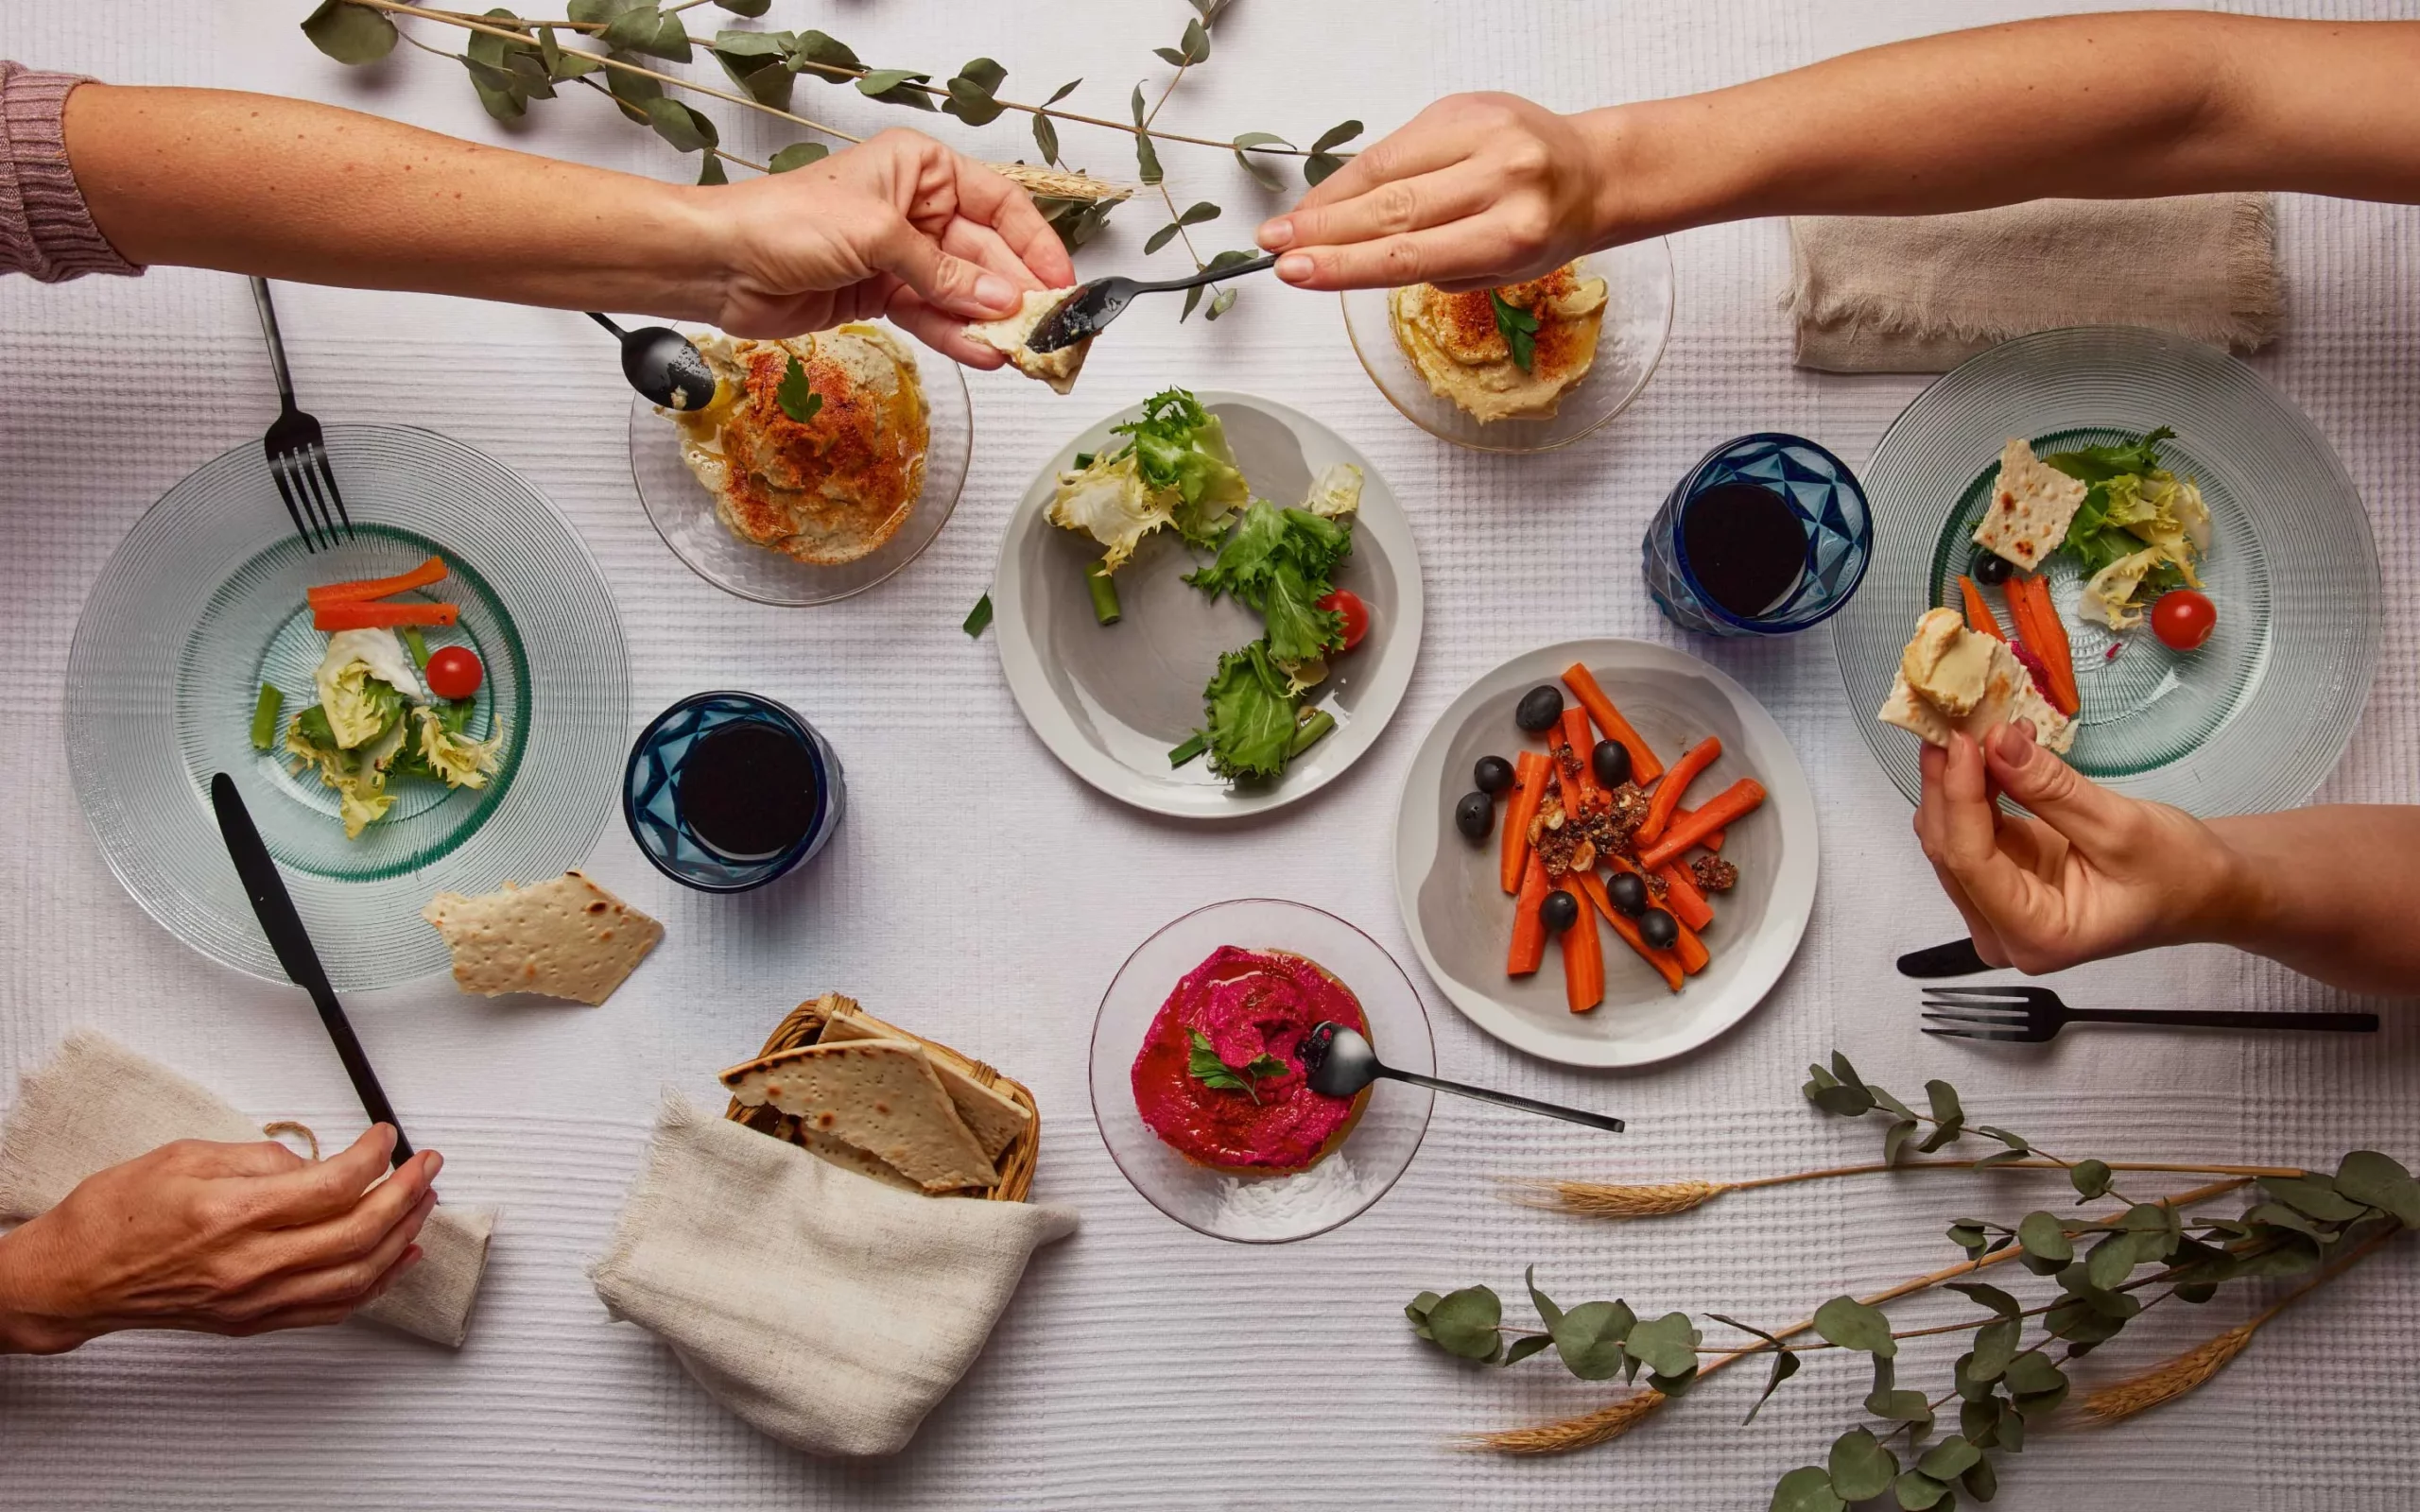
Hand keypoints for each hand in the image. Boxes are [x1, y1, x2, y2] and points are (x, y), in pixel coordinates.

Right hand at [0, 1126, 438, 1353]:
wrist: (74, 1279)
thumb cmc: (114, 1217)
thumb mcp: (185, 1157)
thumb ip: (259, 1157)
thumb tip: (313, 1160)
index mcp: (233, 1214)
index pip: (334, 1184)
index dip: (374, 1156)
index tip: (386, 1137)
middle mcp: (251, 1263)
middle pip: (360, 1231)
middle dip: (408, 1193)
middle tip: (427, 1165)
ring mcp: (255, 1300)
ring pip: (357, 1275)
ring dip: (402, 1236)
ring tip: (424, 1203)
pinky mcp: (254, 1321)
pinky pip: (333, 1307)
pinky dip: (376, 1282)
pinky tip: (397, 1257)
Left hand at [709, 129, 1073, 364]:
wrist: (723, 263)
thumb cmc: (787, 221)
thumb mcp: (877, 236)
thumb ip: (944, 273)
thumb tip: (1001, 300)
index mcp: (921, 169)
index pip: (999, 204)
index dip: (1035, 244)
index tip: (1063, 283)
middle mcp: (918, 209)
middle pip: (988, 254)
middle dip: (1018, 292)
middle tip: (1051, 329)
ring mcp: (901, 256)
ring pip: (963, 292)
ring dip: (991, 323)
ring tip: (1024, 352)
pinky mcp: (883, 296)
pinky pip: (933, 317)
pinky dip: (957, 337)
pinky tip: (986, 355)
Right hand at [1256, 93, 1612, 291]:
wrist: (1592, 173)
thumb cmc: (1543, 231)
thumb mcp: (1496, 268)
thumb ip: (1428, 264)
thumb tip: (1345, 257)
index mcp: (1514, 233)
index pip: (1410, 254)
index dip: (1344, 264)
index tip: (1296, 272)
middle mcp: (1503, 179)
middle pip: (1392, 209)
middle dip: (1324, 231)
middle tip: (1276, 248)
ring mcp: (1485, 133)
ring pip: (1387, 169)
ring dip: (1329, 200)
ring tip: (1289, 226)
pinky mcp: (1465, 105)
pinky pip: (1396, 143)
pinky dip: (1358, 173)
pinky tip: (1330, 196)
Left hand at [1914, 722, 2245, 973]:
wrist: (2202, 889)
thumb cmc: (2178, 874)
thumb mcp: (2122, 826)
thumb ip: (2051, 788)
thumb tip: (1996, 742)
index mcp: (2038, 936)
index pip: (1971, 862)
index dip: (1958, 796)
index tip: (1964, 740)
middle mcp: (2004, 932)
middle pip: (1951, 850)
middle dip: (1949, 783)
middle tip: (1956, 719)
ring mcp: (1997, 907)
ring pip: (1952, 836)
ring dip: (1958, 780)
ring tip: (1978, 727)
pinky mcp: (2001, 879)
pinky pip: (1971, 828)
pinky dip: (1977, 787)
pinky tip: (1994, 750)